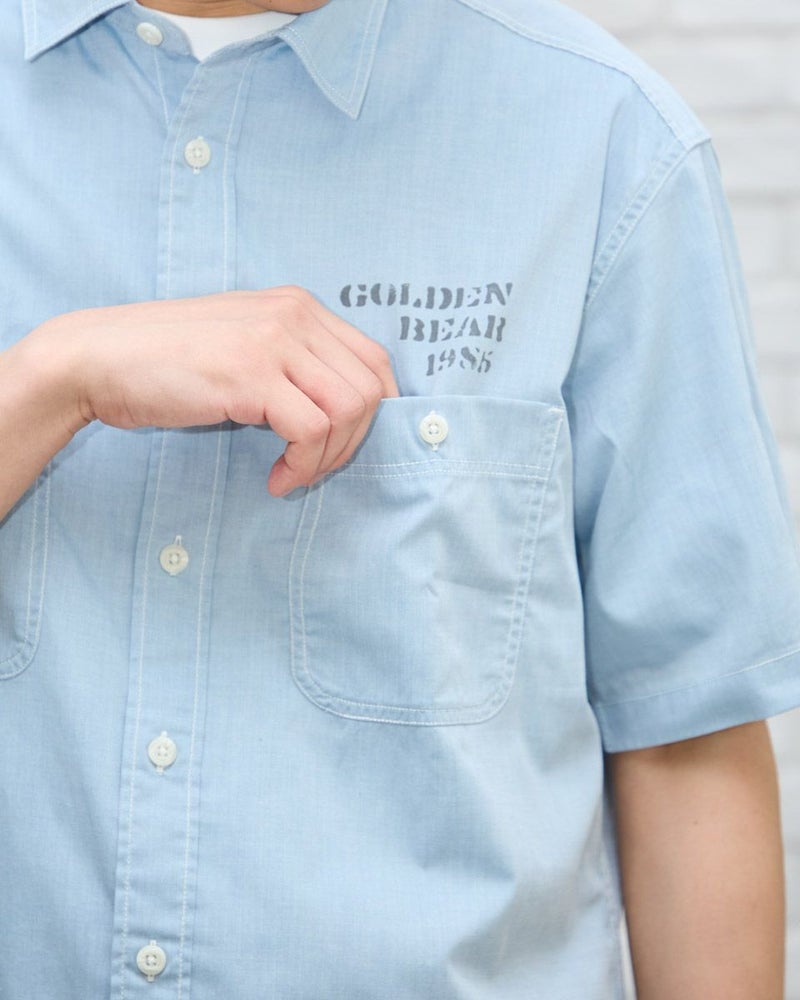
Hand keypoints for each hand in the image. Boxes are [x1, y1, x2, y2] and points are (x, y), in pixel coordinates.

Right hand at [47, 286, 397, 495]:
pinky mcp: (251, 375)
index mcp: (298, 306)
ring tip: (293, 474)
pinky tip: (276, 478)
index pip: (374, 360)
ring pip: (349, 410)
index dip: (376, 412)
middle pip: (370, 388)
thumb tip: (345, 412)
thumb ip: (293, 364)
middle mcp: (294, 315)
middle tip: (314, 467)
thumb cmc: (167, 362)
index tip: (345, 444)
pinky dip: (302, 465)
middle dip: (354, 442)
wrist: (97, 358)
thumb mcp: (244, 347)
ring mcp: (273, 342)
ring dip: (329, 458)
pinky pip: (312, 430)